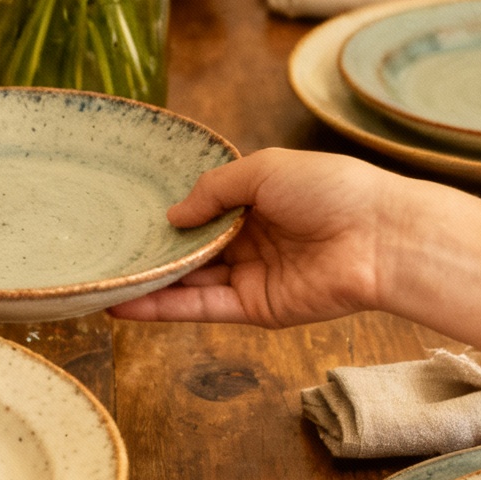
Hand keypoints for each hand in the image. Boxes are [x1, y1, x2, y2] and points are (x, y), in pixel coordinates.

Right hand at [109, 149, 406, 326]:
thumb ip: (214, 190)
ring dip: (148, 282)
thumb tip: (173, 216)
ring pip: (190, 280)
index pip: (204, 209)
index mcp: (258, 200)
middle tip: (105, 252)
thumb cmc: (331, 190)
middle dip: (153, 251)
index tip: (128, 216)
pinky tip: (124, 303)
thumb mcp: (264, 170)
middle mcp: (252, 239)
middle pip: (193, 249)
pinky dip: (162, 308)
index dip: (171, 214)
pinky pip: (201, 307)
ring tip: (102, 279)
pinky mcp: (254, 308)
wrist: (379, 238)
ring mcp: (252, 276)